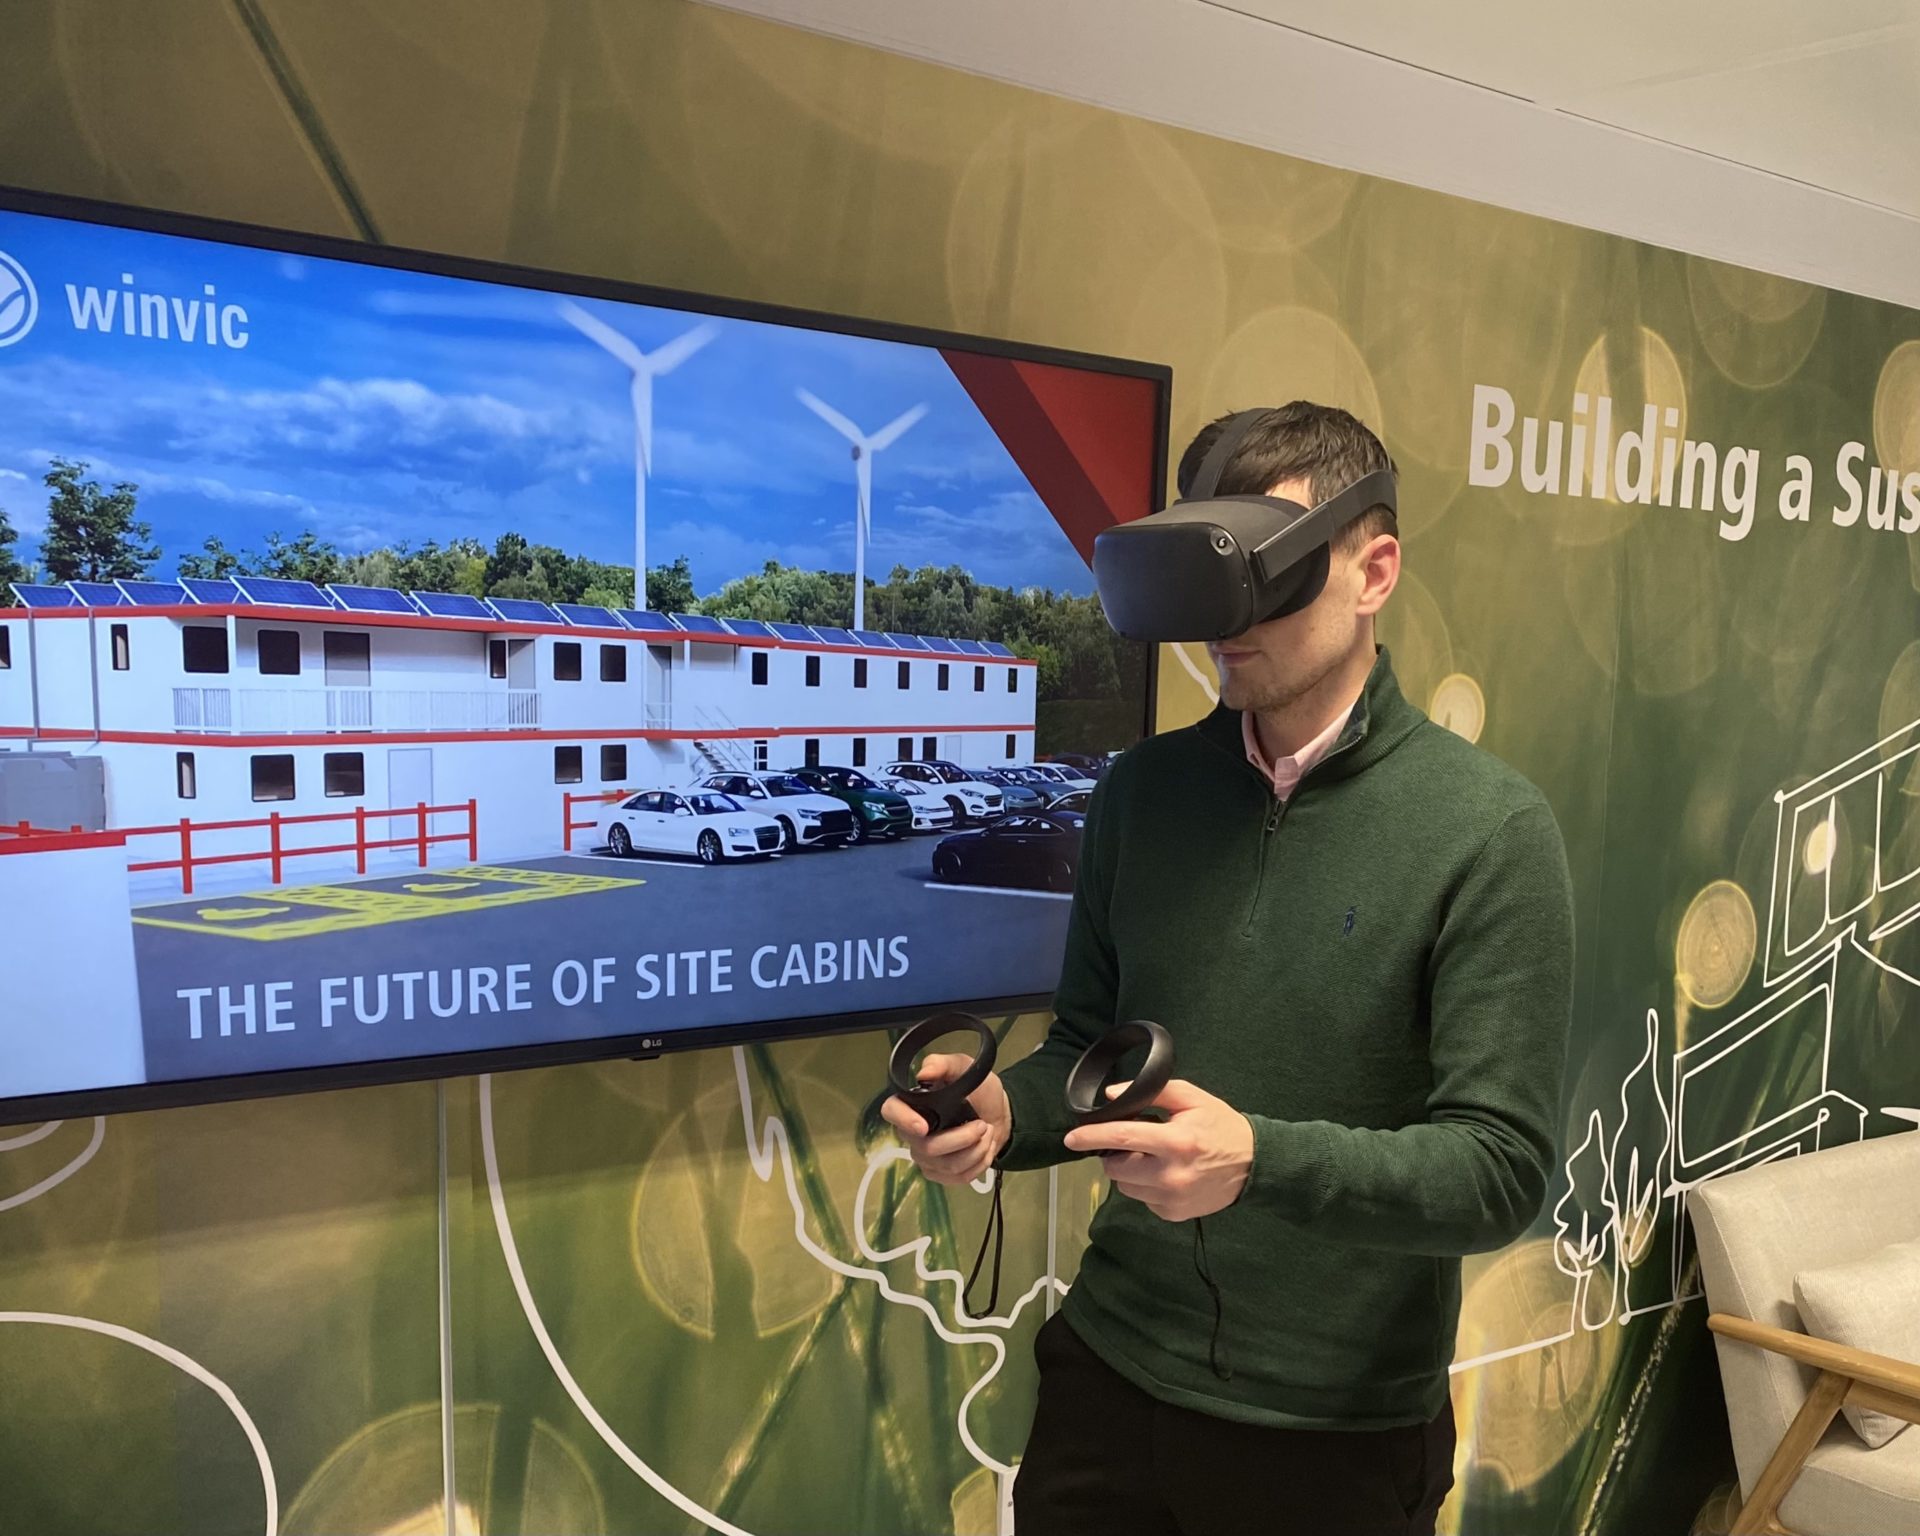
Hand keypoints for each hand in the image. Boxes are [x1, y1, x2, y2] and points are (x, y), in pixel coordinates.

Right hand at [880, 1053, 1010, 1186]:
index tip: (924, 1126)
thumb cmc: (978, 1091)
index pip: (891, 1112)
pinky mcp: (941, 1174)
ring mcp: (926, 1157)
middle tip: (981, 1125)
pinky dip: (979, 1162)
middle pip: (927, 1147)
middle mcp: (913, 1133)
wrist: (998, 1114)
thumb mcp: (964, 1068)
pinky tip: (984, 1148)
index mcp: (912, 1104)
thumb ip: (943, 1064)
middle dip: (961, 1138)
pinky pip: (958, 1177)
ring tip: (986, 1132)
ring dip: (976, 1149)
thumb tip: (924, 1072)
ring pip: (947, 1165)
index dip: (903, 1120)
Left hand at [1062, 1078, 1253, 1220]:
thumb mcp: (1191, 1098)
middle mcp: (1171, 1175)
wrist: (1253, 1164)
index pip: (1121, 1138)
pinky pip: (1142, 1199)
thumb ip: (1152, 1092)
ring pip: (1126, 1187)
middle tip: (1131, 1143)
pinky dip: (1145, 1186)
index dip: (1091, 1137)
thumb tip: (1111, 1096)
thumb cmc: (1219, 1125)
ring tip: (1151, 1158)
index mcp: (1175, 1142)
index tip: (1070, 1137)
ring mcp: (1172, 1199)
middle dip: (1114, 1154)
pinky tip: (1165, 1174)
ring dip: (1128, 1171)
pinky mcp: (1173, 1215)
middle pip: (1117, 1168)